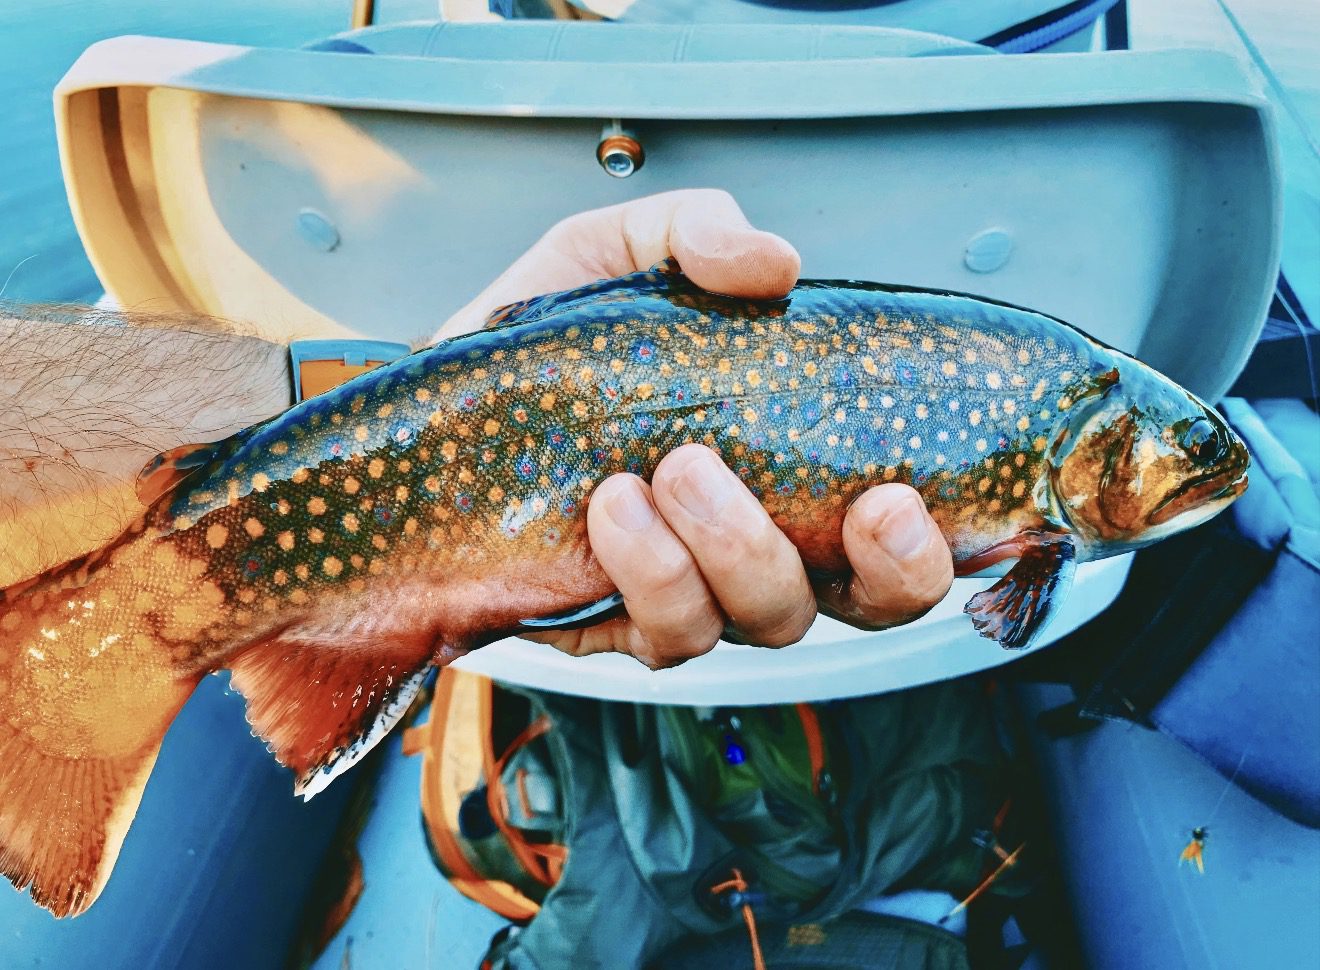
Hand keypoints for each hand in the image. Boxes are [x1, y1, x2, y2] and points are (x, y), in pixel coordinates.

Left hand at [441, 190, 953, 667]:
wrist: (435, 410)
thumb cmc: (545, 344)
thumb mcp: (619, 257)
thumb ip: (699, 236)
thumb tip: (776, 262)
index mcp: (799, 463)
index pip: (902, 526)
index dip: (935, 539)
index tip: (910, 494)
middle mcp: (768, 541)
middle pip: (875, 602)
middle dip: (888, 568)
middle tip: (860, 502)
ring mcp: (699, 592)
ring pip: (773, 619)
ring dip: (740, 548)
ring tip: (677, 468)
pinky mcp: (624, 624)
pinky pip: (672, 633)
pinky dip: (653, 572)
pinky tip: (613, 509)